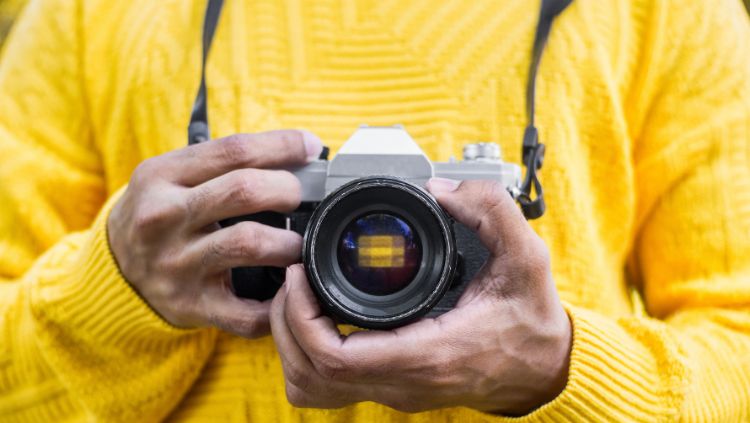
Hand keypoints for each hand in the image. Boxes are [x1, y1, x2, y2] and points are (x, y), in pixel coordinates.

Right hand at [108, 130, 321, 336]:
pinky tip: (289, 290)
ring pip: (250, 244)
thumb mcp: (171, 177)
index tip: (311, 146)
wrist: (111, 272)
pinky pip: (246, 311)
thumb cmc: (158, 215)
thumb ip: (222, 165)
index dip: (282, 146)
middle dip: (288, 189)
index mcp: (161, 176)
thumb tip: (297, 155)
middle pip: (244, 191)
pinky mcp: (190, 305)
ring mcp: (176, 264)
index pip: (234, 150)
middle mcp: (163, 217)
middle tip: (301, 197)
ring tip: (299, 243)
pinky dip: (278, 303)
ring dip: (289, 242)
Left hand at [269, 178, 571, 414]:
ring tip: (299, 299)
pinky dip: (308, 357)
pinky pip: (329, 388)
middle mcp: (404, 382)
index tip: (301, 273)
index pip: (336, 358)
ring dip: (291, 344)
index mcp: (429, 354)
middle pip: (309, 376)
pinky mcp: (392, 389)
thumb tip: (441, 187)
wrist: (543, 369)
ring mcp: (395, 391)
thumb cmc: (531, 320)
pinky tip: (318, 321)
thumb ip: (491, 211)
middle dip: (285, 324)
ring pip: (311, 389)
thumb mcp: (527, 258)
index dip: (301, 317)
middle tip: (293, 279)